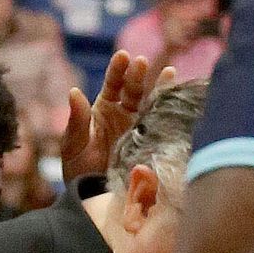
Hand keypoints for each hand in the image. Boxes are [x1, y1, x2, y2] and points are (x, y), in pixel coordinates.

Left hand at [58, 49, 161, 185]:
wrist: (95, 196)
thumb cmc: (78, 169)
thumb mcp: (74, 144)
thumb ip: (77, 119)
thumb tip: (74, 91)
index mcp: (104, 108)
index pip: (113, 82)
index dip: (118, 68)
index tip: (123, 56)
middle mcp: (124, 113)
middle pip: (134, 88)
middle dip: (138, 74)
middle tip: (141, 62)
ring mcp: (140, 126)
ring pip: (151, 101)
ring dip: (159, 86)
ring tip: (169, 72)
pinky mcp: (152, 141)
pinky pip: (162, 122)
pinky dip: (171, 109)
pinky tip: (179, 98)